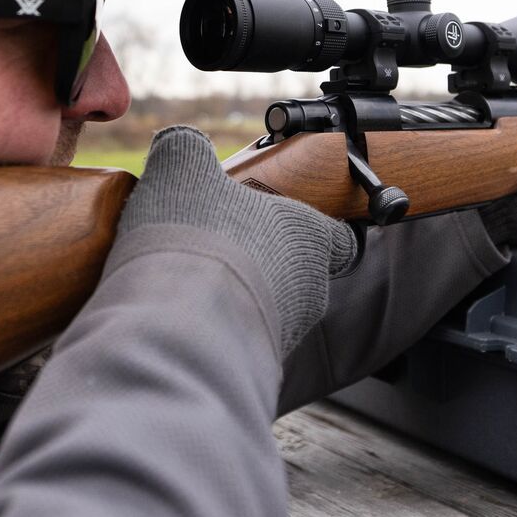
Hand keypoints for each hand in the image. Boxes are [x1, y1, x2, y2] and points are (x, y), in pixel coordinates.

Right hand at [115, 127, 358, 357]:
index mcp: (308, 235)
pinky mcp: (252, 372)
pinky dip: (212, 334)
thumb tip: (180, 144)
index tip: (293, 228)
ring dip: (235, 300)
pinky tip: (177, 321)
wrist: (180, 328)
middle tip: (215, 252)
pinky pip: (235, 346)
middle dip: (259, 264)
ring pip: (267, 312)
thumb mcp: (182, 167)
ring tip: (187, 288)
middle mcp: (309, 289)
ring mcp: (284, 336)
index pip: (339, 237)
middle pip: (294, 274)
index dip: (317, 230)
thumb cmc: (196, 238)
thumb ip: (186, 149)